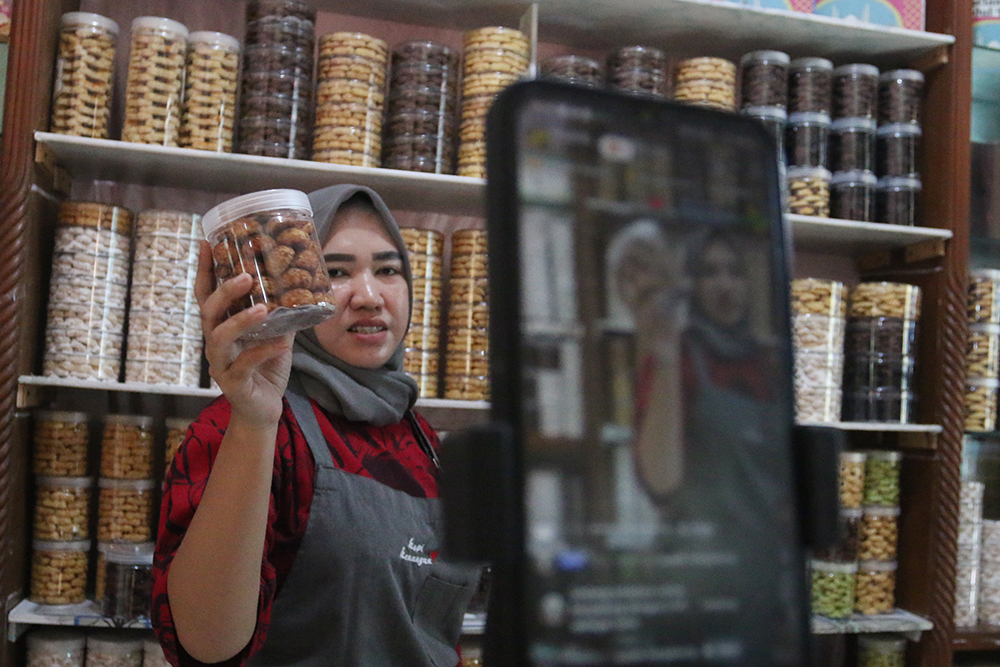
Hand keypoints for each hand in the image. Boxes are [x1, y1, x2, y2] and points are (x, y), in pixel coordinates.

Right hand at [195, 242, 293, 428]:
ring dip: (240, 321)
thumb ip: (281, 314)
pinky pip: (245, 364)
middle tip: (245, 276)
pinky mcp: (234, 383)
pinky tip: (282, 344)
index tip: (206, 243)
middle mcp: (215, 343)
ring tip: (262, 308)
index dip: (204, 271)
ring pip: (220, 338)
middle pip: (208, 312)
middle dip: (224, 292)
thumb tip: (298, 285)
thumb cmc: (266, 368)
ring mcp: (221, 364)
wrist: (264, 409)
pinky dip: (264, 352)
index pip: (206, 295)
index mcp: (222, 327)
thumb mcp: (276, 335)